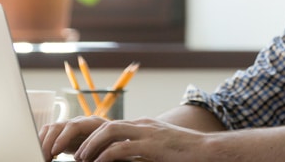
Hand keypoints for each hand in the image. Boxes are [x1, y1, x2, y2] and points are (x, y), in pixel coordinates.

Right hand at [39, 115, 108, 160]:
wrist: (115, 141)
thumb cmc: (114, 145)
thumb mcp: (109, 149)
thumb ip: (99, 153)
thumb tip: (82, 158)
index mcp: (94, 123)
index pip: (74, 126)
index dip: (63, 138)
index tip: (55, 151)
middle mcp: (80, 122)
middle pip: (59, 126)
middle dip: (49, 142)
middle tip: (45, 157)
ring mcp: (72, 126)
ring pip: (51, 129)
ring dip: (44, 143)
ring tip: (42, 157)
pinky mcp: (65, 133)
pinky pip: (50, 133)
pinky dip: (44, 142)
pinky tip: (44, 154)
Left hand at [73, 117, 206, 161]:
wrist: (208, 150)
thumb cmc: (186, 153)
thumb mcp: (160, 149)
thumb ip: (143, 152)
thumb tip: (127, 159)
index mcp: (144, 126)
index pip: (112, 126)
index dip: (94, 138)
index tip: (83, 152)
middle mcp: (143, 125)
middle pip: (106, 125)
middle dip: (87, 140)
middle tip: (77, 156)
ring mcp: (147, 133)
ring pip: (109, 131)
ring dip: (92, 146)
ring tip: (82, 160)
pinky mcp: (151, 146)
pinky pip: (121, 148)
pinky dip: (106, 156)